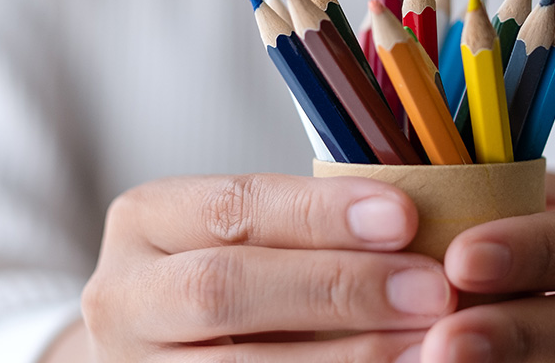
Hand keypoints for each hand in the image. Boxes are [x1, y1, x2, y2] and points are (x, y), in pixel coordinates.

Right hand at [65, 174, 455, 361]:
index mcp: (146, 220)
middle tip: (430, 290)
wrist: (163, 342)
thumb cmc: (229, 266)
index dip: (320, 214)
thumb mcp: (246, 229)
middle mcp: (124, 297)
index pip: (233, 206)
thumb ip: (308, 223)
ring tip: (426, 342)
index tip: (404, 219)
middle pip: (225, 289)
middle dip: (338, 288)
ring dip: (349, 356)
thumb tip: (412, 221)